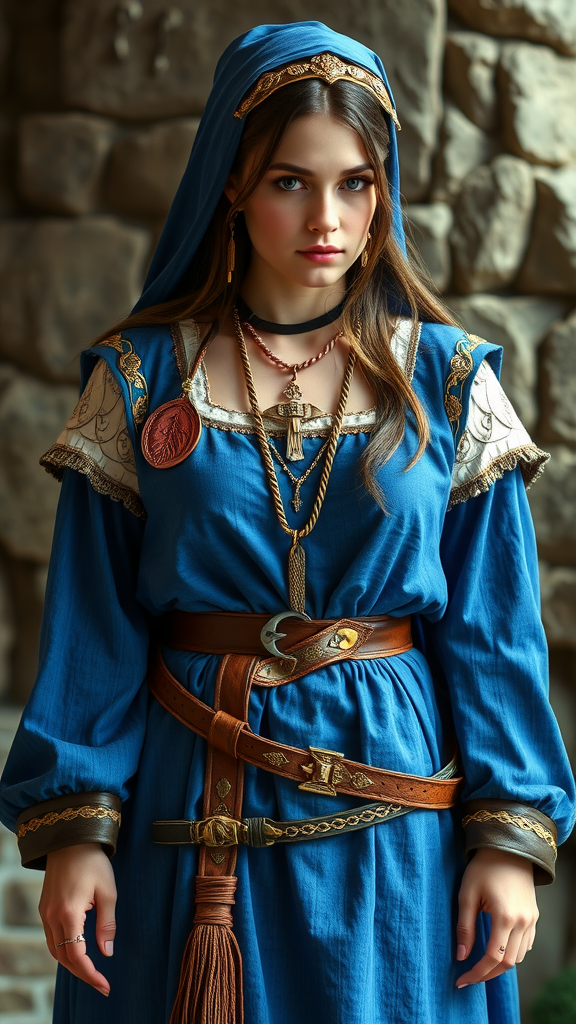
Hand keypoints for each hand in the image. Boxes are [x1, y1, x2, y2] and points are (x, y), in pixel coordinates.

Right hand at [40, 843, 116, 996]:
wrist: (70, 839)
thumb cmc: (92, 862)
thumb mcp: (108, 892)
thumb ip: (107, 925)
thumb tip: (107, 952)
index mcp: (68, 913)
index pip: (77, 955)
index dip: (91, 974)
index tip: (105, 985)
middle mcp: (52, 916)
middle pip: (63, 958)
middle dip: (83, 974)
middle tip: (101, 984)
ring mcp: (45, 912)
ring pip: (54, 950)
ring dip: (72, 964)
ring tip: (91, 972)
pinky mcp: (44, 908)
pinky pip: (51, 938)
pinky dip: (63, 950)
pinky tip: (77, 952)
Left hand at [455, 847, 538, 987]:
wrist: (508, 848)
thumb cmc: (483, 868)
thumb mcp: (467, 894)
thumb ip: (465, 927)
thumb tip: (461, 956)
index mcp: (505, 917)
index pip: (492, 958)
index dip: (476, 973)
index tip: (461, 980)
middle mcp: (523, 922)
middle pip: (507, 963)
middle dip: (487, 974)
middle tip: (468, 977)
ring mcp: (531, 920)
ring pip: (518, 957)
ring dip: (500, 965)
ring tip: (480, 965)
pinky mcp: (534, 916)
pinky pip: (526, 945)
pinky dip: (512, 954)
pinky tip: (497, 950)